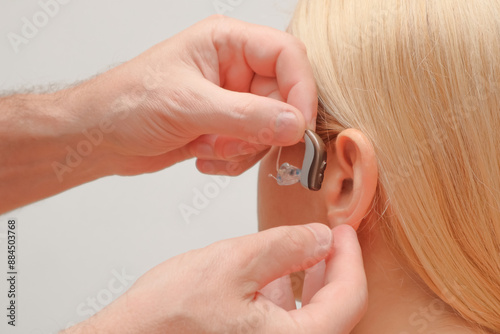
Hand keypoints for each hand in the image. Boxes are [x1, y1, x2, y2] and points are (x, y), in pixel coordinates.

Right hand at [62, 224, 366, 333]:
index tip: (344, 231)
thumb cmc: (166, 318)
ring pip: (310, 319)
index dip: (350, 258)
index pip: (348, 299)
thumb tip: (322, 238)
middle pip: (335, 311)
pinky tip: (275, 275)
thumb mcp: (233, 264)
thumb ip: (286, 247)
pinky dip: (286, 298)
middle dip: (334, 269)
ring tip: (308, 250)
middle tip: (332, 238)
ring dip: (312, 282)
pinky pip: (284, 326)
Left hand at [67, 15, 317, 175]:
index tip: (299, 125)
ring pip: (272, 128)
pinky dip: (234, 160)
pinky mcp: (227, 127)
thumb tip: (295, 124)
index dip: (301, 89)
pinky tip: (202, 156)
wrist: (101, 136)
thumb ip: (246, 116)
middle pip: (285, 97)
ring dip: (246, 148)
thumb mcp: (188, 105)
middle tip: (242, 145)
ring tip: (210, 148)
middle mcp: (235, 69)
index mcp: (227, 42)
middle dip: (266, 129)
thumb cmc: (128, 103)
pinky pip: (253, 147)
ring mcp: (233, 100)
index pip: (287, 55)